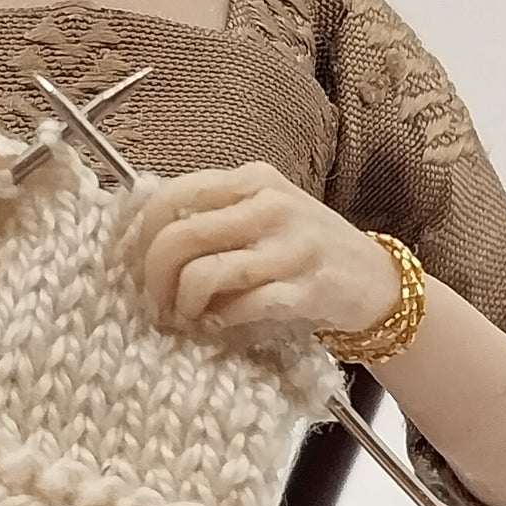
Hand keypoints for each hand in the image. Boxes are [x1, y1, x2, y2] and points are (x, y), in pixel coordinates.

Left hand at [122, 161, 398, 338]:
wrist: (374, 281)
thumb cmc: (303, 248)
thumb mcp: (260, 212)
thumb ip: (212, 215)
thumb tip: (139, 238)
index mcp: (252, 180)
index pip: (173, 195)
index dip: (139, 234)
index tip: (131, 264)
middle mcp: (270, 206)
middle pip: (180, 236)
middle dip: (153, 278)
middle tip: (153, 303)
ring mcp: (290, 248)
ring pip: (204, 273)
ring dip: (182, 304)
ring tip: (183, 318)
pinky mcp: (306, 290)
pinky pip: (242, 306)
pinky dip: (220, 321)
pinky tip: (218, 325)